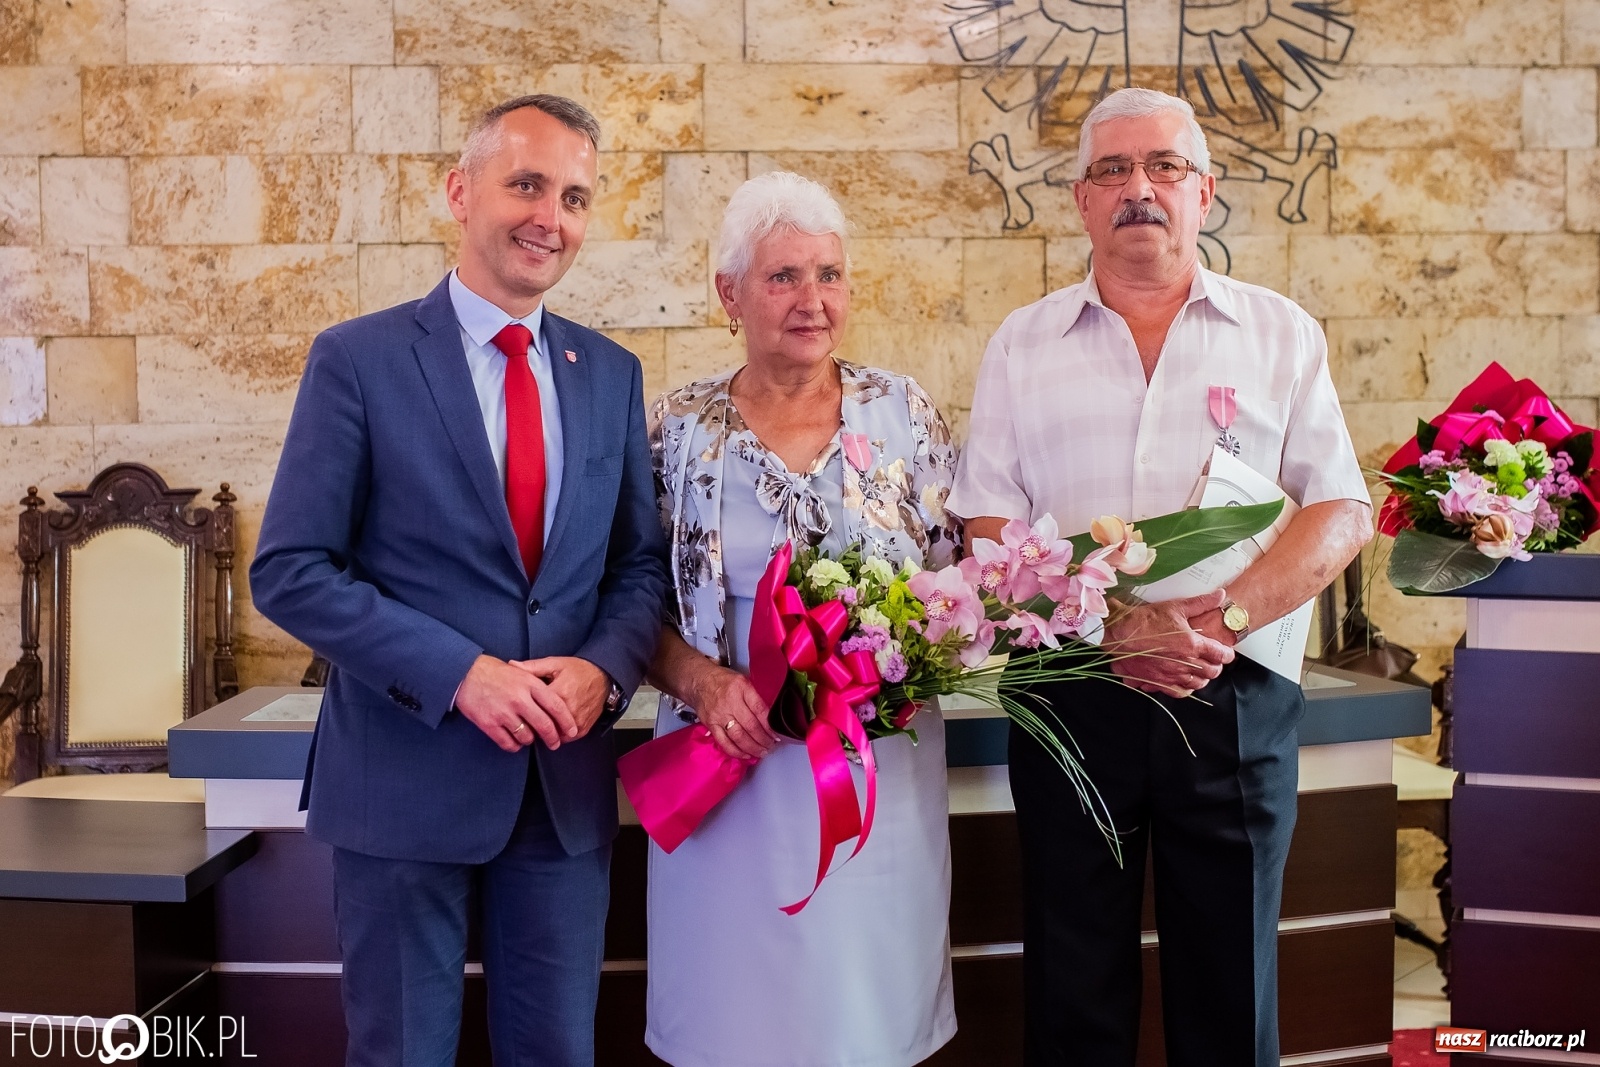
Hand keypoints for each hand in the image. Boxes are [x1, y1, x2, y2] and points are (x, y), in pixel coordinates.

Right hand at [455, 655, 577, 751]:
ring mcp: (503, 712)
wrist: (465, 673)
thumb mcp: (521, 671)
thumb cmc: (495, 672)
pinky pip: (508, 743)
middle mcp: (519, 699)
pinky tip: (514, 741)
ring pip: (527, 737)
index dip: (566, 721)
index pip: (556, 706)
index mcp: (530, 684)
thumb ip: (538, 685)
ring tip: (529, 736)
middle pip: (544, 725)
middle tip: (555, 743)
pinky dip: (514, 746)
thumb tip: (558, 702)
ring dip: (530, 740)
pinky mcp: (489, 723)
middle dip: (553, 738)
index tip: (572, 731)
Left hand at [512, 657, 610, 740]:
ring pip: (555, 734)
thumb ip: (532, 667)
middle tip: (525, 722)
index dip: (523, 712)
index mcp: (559, 692)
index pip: (535, 709)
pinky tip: (553, 728)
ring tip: (539, 726)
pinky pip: (567, 738)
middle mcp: (570, 708)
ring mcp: (578, 720)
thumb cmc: (579, 670)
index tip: (518, 711)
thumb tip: (512, 665)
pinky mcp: (584, 727)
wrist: (603, 676)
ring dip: (546, 732)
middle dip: (533, 725)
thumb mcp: (555, 664)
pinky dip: (559, 735)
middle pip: (544, 725)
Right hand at [691, 666, 779, 759]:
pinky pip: (724, 742)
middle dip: (763, 739)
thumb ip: (756, 695)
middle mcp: (730, 702)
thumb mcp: (743, 680)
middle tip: (771, 745)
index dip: (770, 726)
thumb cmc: (723, 681)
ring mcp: (719, 715)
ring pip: (738, 736)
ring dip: (753, 748)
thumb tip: (771, 715)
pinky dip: (736, 751)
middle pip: (750, 726)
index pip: (759, 709)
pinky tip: (745, 754)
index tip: (776, 734)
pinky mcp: (711, 725)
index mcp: (741, 687)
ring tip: (761, 752)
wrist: (699, 682)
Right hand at [1103, 590, 1234, 698]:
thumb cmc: (1145, 620)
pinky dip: (1185, 687)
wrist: (1119, 633)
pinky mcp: (1158, 682)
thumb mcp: (1175, 607)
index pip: (1221, 655)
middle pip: (1212, 672)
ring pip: (1198, 684)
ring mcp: (1172, 675)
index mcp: (1192, 644)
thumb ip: (1201, 603)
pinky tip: (1183, 680)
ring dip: (1202, 678)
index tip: (1225, 651)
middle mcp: (1185, 663)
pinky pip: (1179, 692)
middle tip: (1213, 660)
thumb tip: (1220, 595)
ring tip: (1199, 670)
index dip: (1227, 654)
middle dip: (1216, 666)